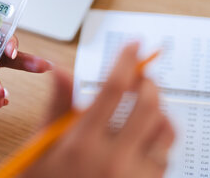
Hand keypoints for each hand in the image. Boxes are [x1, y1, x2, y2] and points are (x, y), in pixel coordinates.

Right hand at [22, 42, 174, 177]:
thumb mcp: (42, 146)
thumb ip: (57, 106)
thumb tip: (60, 70)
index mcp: (83, 143)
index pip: (113, 89)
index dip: (126, 61)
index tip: (133, 45)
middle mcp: (114, 159)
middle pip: (149, 106)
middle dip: (148, 83)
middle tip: (141, 76)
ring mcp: (134, 177)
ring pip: (165, 131)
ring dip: (159, 111)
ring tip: (145, 105)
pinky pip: (166, 157)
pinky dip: (160, 139)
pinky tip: (144, 136)